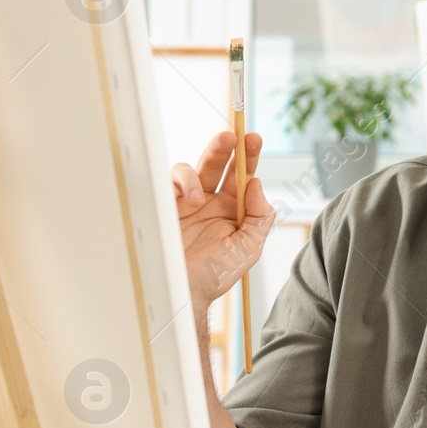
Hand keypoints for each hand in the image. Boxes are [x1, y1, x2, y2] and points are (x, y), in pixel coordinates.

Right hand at [171, 131, 274, 311]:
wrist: (186, 292)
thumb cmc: (218, 273)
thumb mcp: (249, 246)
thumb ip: (259, 215)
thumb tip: (255, 183)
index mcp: (235, 207)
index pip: (244, 175)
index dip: (249, 155)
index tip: (254, 138)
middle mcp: (212, 200)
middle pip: (221, 164)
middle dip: (228, 147)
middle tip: (234, 136)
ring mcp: (188, 201)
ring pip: (195, 168)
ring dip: (201, 171)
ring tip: (202, 196)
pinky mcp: (167, 204)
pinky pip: (172, 181)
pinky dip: (184, 183)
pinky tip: (192, 199)